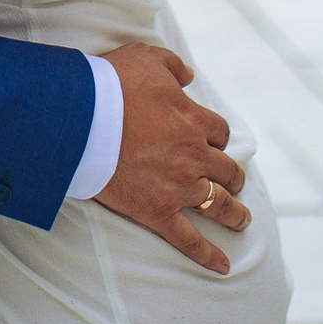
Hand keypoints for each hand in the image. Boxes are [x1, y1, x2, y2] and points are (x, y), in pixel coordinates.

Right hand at [92, 42, 250, 274]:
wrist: (81, 117)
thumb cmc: (109, 84)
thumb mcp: (144, 57)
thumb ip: (172, 65)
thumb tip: (188, 75)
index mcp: (193, 119)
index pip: (219, 131)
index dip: (216, 137)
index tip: (210, 142)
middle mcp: (194, 155)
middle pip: (227, 169)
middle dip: (232, 176)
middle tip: (232, 182)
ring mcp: (179, 186)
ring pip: (219, 204)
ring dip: (235, 214)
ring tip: (241, 220)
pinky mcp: (158, 212)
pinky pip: (190, 240)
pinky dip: (209, 256)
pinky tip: (223, 266)